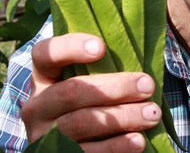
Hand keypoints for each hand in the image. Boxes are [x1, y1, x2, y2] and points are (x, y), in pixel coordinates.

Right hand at [21, 33, 160, 152]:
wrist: (71, 146)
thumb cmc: (90, 103)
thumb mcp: (87, 82)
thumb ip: (102, 67)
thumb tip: (141, 51)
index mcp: (43, 78)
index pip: (45, 54)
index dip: (70, 48)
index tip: (101, 47)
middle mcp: (38, 106)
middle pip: (72, 91)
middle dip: (114, 87)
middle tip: (148, 85)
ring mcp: (44, 134)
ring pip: (82, 123)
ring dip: (123, 117)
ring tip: (152, 114)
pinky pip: (87, 151)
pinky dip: (116, 146)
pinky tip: (138, 141)